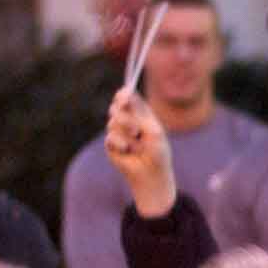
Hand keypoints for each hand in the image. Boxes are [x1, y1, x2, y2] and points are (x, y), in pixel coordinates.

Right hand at [103, 89, 176, 218]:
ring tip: (137, 141)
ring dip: (126, 130)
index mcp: (141, 115)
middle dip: (124, 113)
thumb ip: (140, 112)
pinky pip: (110, 137)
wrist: (152, 175)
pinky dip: (121, 143)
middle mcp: (128, 121)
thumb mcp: (153, 130)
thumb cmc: (157, 153)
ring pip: (113, 121)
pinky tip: (128, 151)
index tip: (125, 93)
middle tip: (134, 121)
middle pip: (116, 106)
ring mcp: (118, 133)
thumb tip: (127, 92)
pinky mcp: (111, 146)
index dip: (124, 94)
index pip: (128, 98)